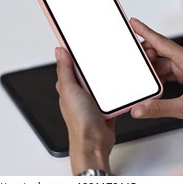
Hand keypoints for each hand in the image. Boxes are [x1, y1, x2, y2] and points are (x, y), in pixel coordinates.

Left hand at [55, 47, 114, 174]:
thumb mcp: (69, 90)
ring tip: (116, 63)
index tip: (84, 39)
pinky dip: (118, 88)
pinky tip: (123, 82)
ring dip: (108, 74)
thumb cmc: (79, 121)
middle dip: (96, 61)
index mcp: (69, 85)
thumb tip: (59, 50)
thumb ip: (64, 70)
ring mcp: (94, 98)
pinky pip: (113, 93)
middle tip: (105, 49)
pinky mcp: (106, 106)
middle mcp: (80, 91)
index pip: (71, 63)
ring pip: (103, 80)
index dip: (76, 52)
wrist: (94, 143)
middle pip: (89, 70)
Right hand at [129, 18, 182, 131]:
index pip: (161, 42)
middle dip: (145, 55)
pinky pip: (168, 71)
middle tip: (131, 61)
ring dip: (151, 69)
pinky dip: (158, 76)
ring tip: (140, 77)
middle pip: (160, 51)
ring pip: (162, 62)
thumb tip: (139, 109)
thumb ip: (159, 108)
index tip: (133, 23)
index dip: (145, 31)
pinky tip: (152, 84)